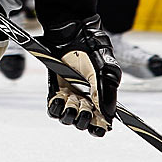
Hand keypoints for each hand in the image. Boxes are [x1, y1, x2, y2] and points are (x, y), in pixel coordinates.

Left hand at [42, 15, 119, 137]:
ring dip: (70, 114)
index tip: (100, 126)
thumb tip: (108, 115)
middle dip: (85, 120)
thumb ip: (106, 93)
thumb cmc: (92, 49)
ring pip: (68, 119)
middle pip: (84, 123)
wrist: (72, 33)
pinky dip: (56, 109)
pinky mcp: (54, 90)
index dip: (100, 127)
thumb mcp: (105, 70)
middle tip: (85, 108)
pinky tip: (60, 99)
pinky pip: (53, 109)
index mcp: (100, 97)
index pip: (100, 121)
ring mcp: (69, 96)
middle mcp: (84, 99)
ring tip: (72, 102)